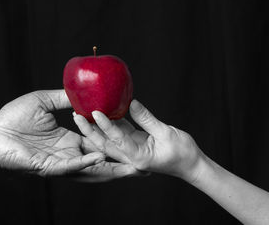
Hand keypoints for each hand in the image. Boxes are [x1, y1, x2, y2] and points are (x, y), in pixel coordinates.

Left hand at [0, 90, 137, 180]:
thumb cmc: (14, 118)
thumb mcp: (43, 101)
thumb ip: (64, 98)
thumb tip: (83, 90)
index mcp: (69, 139)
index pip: (97, 142)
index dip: (114, 141)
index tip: (132, 137)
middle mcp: (68, 153)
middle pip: (99, 160)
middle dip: (120, 162)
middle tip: (142, 160)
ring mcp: (60, 162)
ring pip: (89, 168)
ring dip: (110, 168)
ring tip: (131, 166)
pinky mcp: (48, 167)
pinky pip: (70, 166)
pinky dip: (84, 163)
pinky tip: (98, 157)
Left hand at [73, 99, 203, 181]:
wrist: (192, 165)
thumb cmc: (183, 152)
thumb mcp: (166, 133)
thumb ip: (147, 119)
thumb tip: (131, 103)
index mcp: (138, 157)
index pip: (117, 140)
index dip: (106, 125)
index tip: (95, 112)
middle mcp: (130, 157)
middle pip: (105, 144)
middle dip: (90, 131)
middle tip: (76, 116)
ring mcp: (131, 152)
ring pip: (109, 140)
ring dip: (96, 128)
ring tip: (83, 113)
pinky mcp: (135, 146)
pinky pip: (120, 135)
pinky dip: (111, 125)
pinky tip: (103, 112)